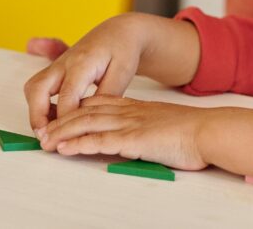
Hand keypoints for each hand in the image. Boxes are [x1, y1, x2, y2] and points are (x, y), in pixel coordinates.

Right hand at [24, 14, 148, 130]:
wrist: (118, 32)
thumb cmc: (123, 50)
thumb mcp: (123, 72)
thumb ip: (107, 94)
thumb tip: (91, 118)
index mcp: (83, 62)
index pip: (66, 95)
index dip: (64, 120)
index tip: (67, 139)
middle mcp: (64, 63)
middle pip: (37, 89)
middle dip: (37, 116)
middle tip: (46, 139)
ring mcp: (57, 65)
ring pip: (33, 88)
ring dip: (35, 111)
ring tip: (49, 133)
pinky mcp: (56, 70)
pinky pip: (38, 88)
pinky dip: (39, 105)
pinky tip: (54, 121)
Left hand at [36, 96, 209, 170]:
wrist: (209, 131)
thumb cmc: (193, 134)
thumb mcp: (164, 125)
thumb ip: (147, 130)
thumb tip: (138, 140)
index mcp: (136, 107)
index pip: (98, 103)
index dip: (76, 109)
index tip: (59, 116)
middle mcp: (129, 112)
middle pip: (86, 113)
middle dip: (61, 122)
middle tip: (43, 132)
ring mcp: (130, 124)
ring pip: (87, 125)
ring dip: (63, 134)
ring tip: (44, 142)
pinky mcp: (134, 139)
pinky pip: (101, 141)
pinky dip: (79, 145)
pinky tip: (65, 149)